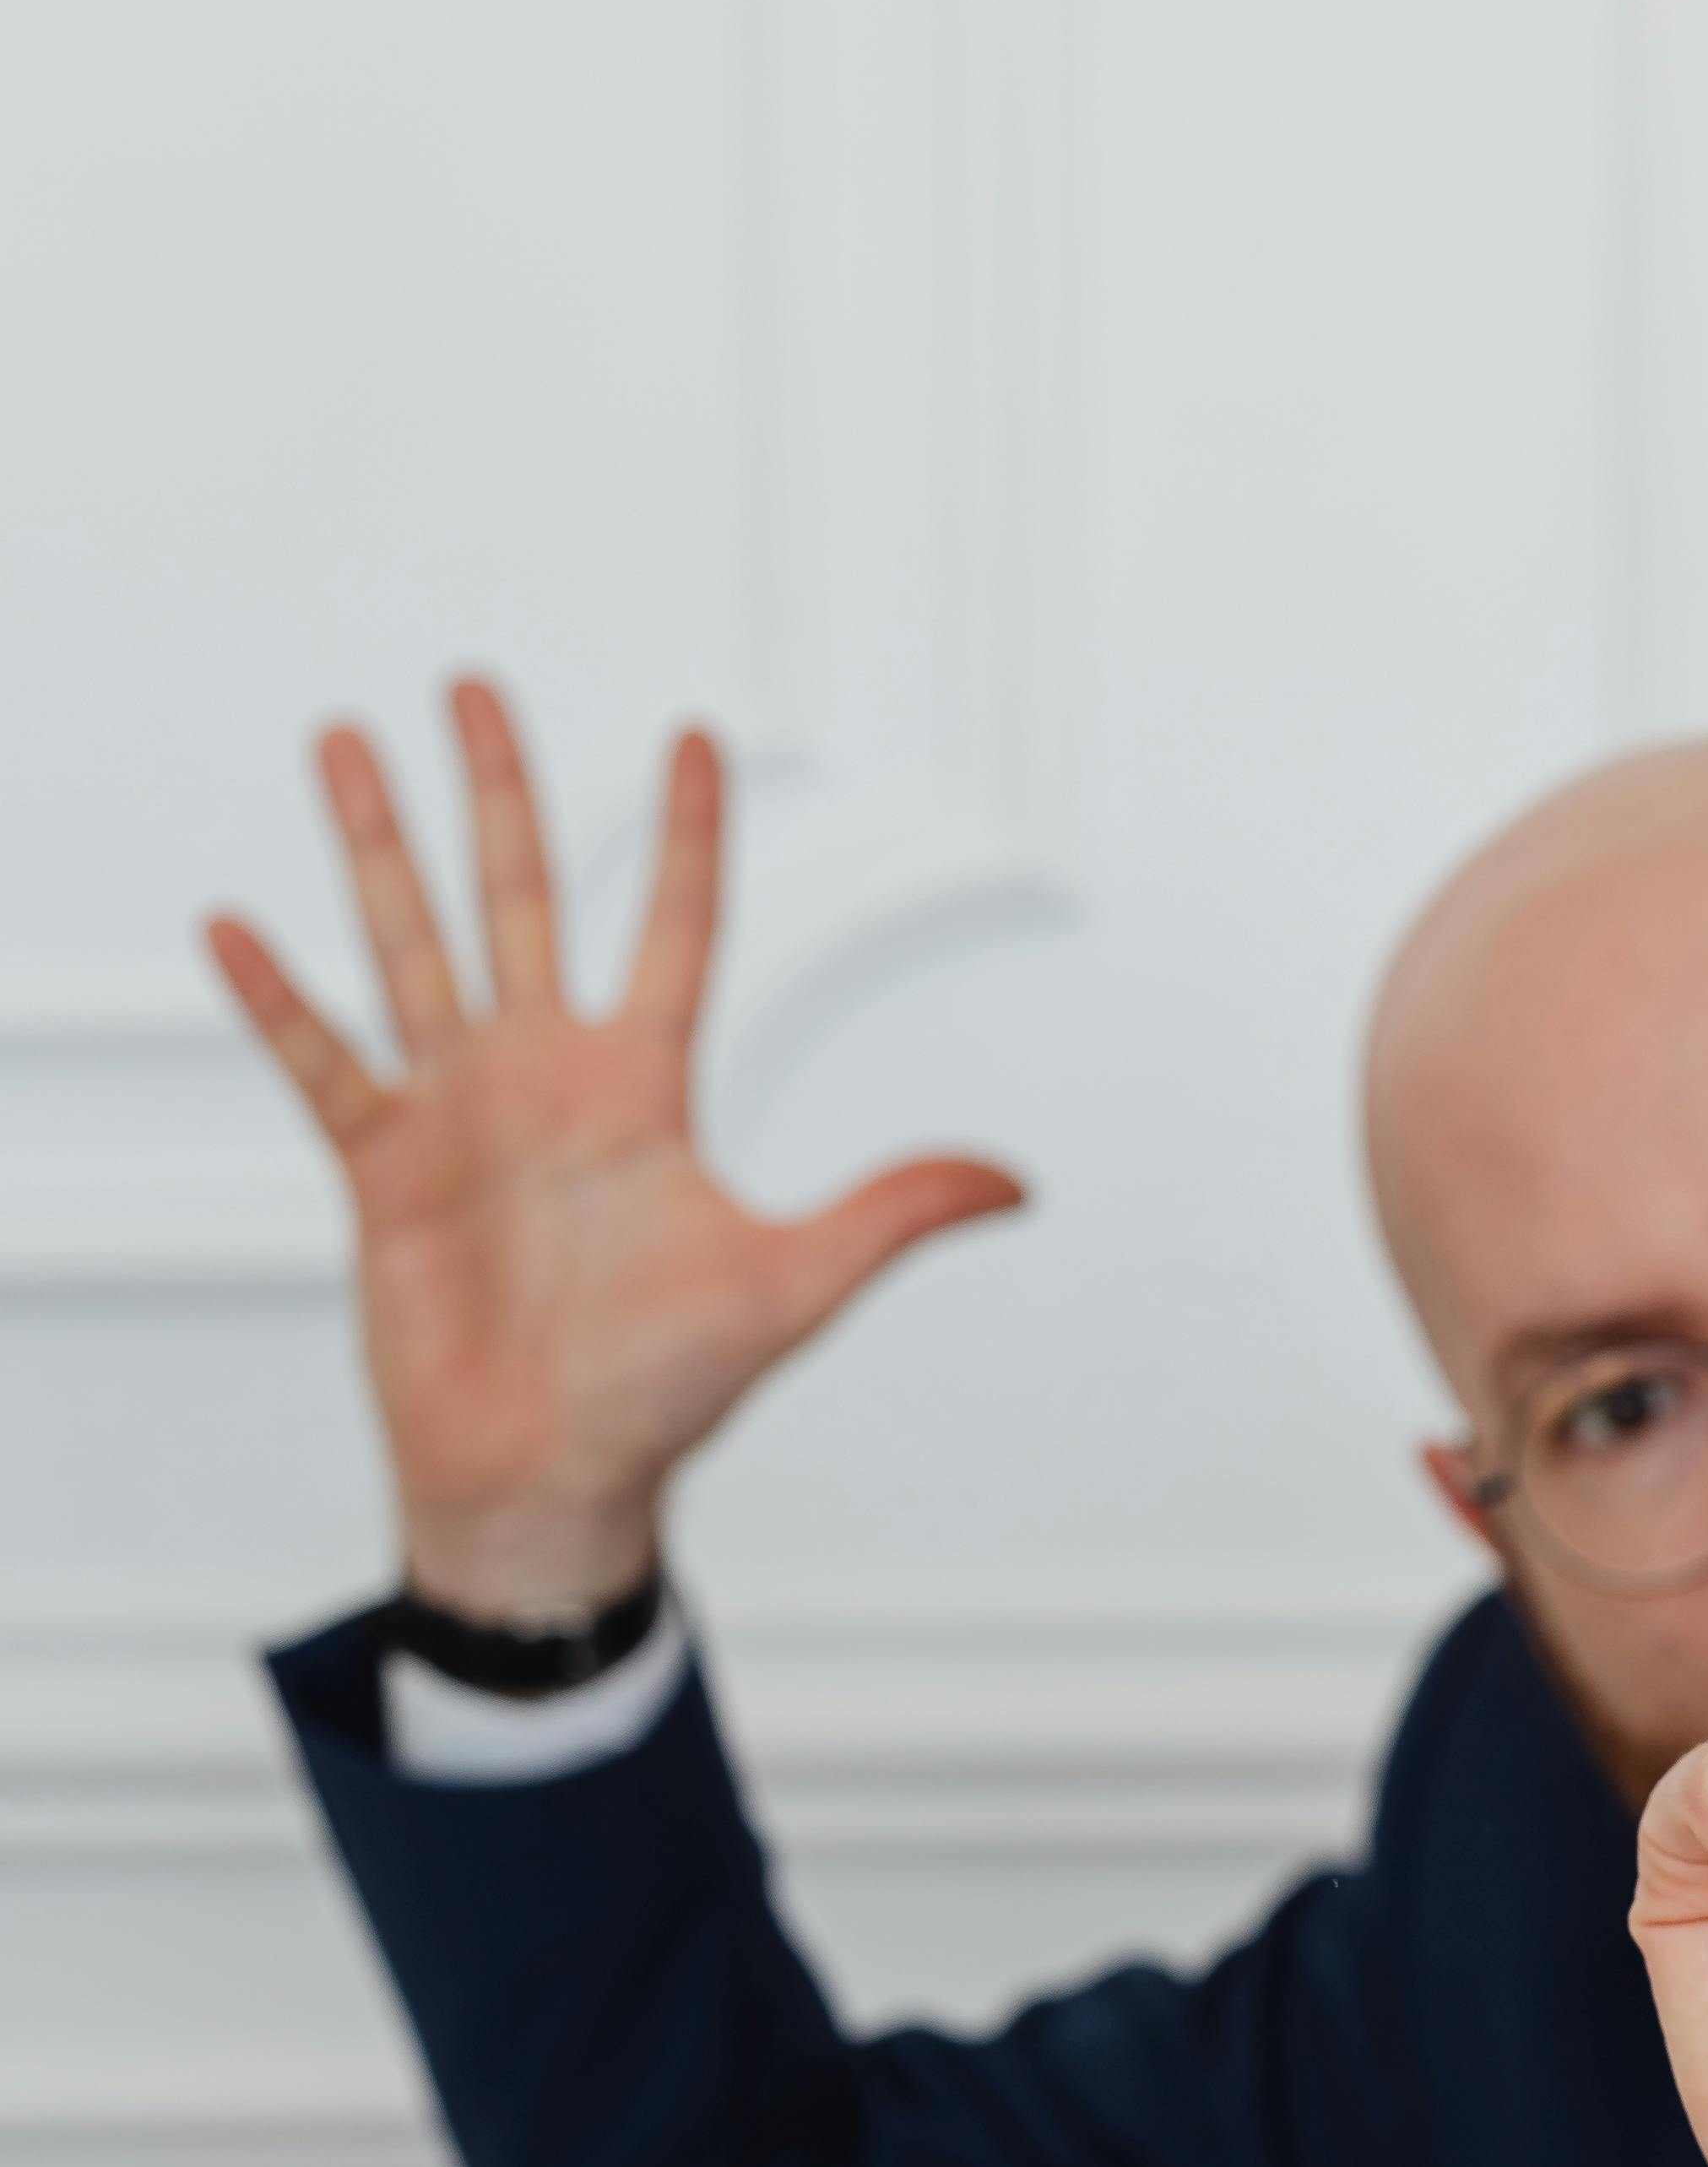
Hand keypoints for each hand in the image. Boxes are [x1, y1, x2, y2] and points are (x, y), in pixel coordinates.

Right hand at [205, 681, 1023, 1620]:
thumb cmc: (666, 1393)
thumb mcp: (792, 1284)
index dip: (684, 833)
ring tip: (344, 742)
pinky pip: (321, 1060)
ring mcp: (458, 1114)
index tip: (694, 731)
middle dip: (498, 792)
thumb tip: (1014, 1183)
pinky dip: (276, 999)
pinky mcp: (381, 1168)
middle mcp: (545, 1077)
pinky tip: (233, 924)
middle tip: (472, 687)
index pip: (673, 928)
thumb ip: (891, 1213)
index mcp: (643, 1089)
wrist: (550, 1479)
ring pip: (411, 944)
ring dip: (376, 847)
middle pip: (518, 898)